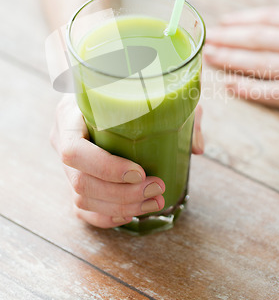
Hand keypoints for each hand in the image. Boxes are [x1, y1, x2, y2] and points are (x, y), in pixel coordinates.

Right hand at [50, 96, 203, 228]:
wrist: (101, 86)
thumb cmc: (124, 83)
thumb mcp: (148, 85)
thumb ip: (174, 108)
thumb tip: (197, 147)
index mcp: (70, 113)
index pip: (74, 150)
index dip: (106, 168)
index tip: (139, 172)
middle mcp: (61, 138)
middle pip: (80, 182)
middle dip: (122, 194)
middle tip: (157, 189)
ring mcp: (64, 161)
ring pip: (82, 199)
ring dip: (121, 208)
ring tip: (155, 202)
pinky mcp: (73, 177)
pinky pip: (82, 208)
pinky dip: (108, 216)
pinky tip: (132, 213)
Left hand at [204, 4, 278, 118]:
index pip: (270, 18)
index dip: (242, 20)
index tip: (223, 22)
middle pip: (259, 39)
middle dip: (228, 38)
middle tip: (207, 40)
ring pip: (262, 63)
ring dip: (231, 60)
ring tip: (210, 58)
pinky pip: (277, 92)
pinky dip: (251, 89)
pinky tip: (230, 85)